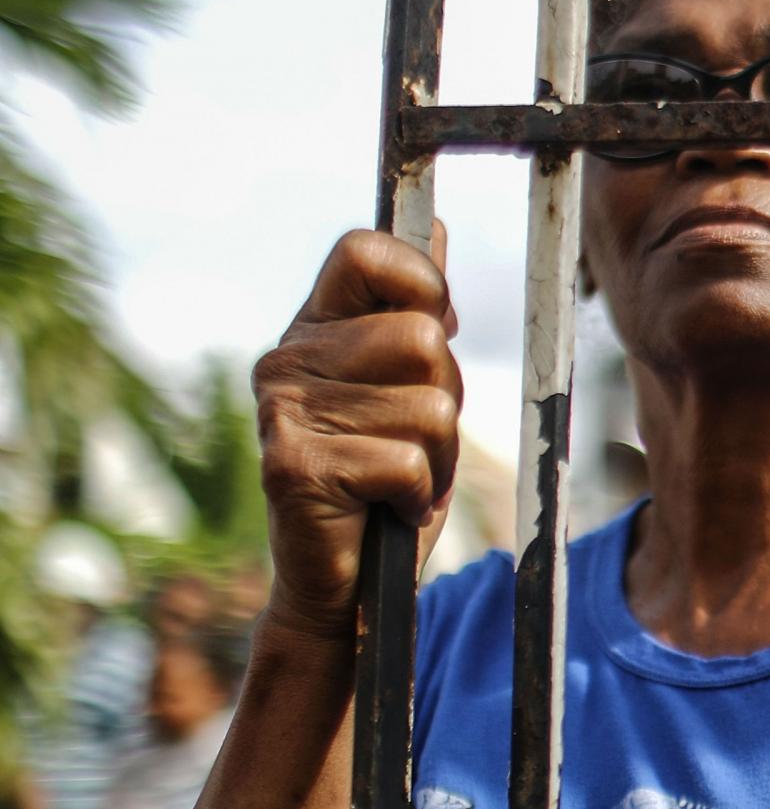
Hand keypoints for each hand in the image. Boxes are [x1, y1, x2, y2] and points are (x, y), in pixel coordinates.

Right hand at [251, 226, 463, 643]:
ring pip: (429, 406)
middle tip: (416, 439)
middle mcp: (286, 357)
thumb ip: (415, 312)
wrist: (342, 581)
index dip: (421, 284)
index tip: (434, 334)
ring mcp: (283, 410)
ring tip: (401, 477)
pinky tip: (387, 507)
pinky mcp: (292, 466)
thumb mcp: (407, 387)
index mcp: (314, 326)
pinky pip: (408, 461)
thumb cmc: (384, 479)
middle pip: (421, 339)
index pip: (366, 249)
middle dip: (446, 397)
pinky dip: (418, 493)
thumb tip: (438, 227)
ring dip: (437, 455)